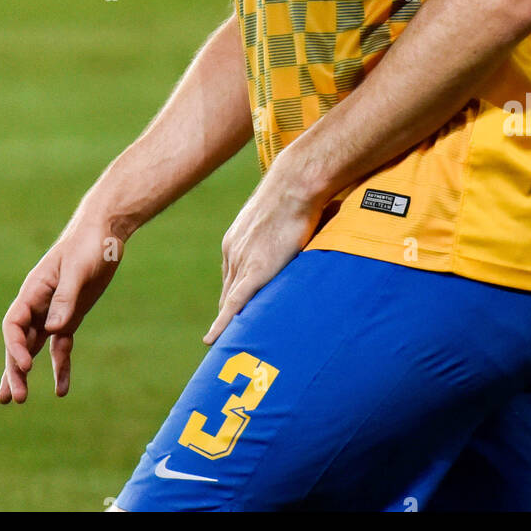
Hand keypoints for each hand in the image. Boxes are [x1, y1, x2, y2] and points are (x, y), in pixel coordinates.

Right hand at [0, 216, 123, 403]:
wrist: (104, 232)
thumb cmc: (89, 244)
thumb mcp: (79, 270)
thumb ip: (66, 297)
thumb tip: (53, 329)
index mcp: (34, 291)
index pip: (14, 324)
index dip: (14, 347)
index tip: (26, 367)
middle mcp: (38, 304)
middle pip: (19, 342)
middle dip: (14, 370)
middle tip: (14, 398)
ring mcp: (53, 312)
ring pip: (33, 348)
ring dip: (25, 372)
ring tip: (16, 400)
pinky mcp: (70, 317)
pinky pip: (59, 347)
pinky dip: (60, 366)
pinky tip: (61, 389)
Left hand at [203, 170, 323, 345]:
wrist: (296, 183)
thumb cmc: (299, 192)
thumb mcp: (287, 213)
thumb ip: (290, 229)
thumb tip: (316, 229)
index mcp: (237, 239)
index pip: (232, 278)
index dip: (233, 299)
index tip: (235, 315)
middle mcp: (233, 252)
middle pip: (228, 293)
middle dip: (229, 316)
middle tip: (231, 340)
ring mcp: (240, 261)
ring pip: (231, 301)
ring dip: (232, 323)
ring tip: (232, 347)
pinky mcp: (254, 271)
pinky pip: (234, 305)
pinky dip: (223, 324)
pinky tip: (214, 341)